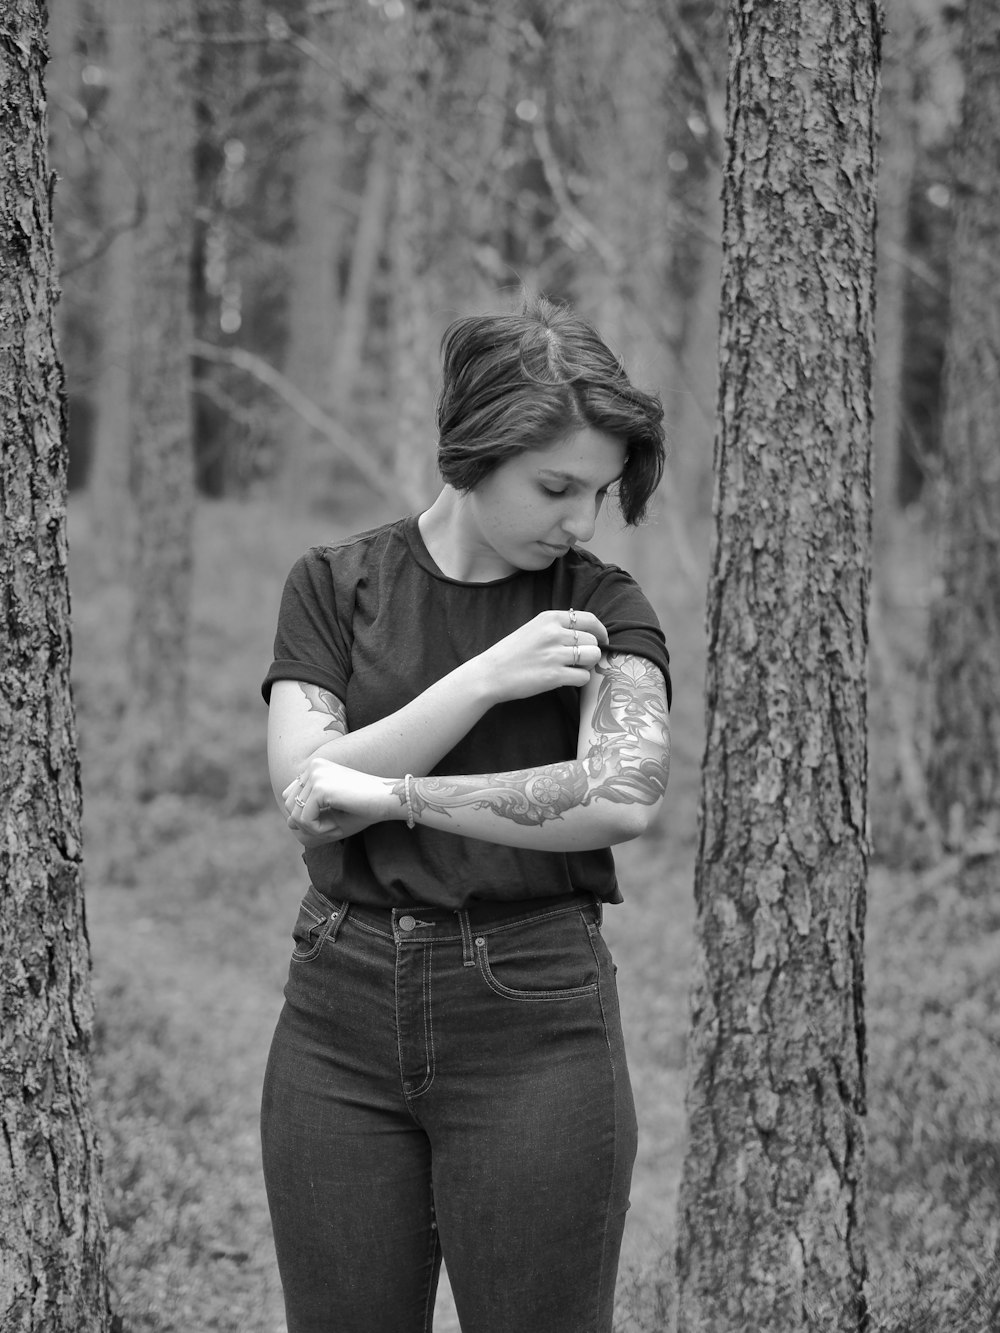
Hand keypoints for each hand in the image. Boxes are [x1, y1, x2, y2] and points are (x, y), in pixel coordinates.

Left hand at [282, 758, 393, 839]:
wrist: (388, 800)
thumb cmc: (364, 808)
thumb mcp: (332, 812)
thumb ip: (308, 816)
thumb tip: (289, 823)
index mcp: (316, 766)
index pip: (291, 795)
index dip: (305, 814)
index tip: (328, 819)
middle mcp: (313, 766)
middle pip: (289, 804)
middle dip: (306, 822)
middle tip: (331, 828)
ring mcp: (316, 775)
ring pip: (294, 814)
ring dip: (312, 828)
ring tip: (334, 828)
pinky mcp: (320, 789)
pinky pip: (304, 820)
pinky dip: (317, 830)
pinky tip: (335, 827)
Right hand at [469, 609, 607, 703]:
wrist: (489, 674)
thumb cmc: (511, 653)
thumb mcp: (533, 629)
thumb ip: (557, 627)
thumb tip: (586, 633)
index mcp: (549, 618)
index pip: (589, 619)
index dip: (600, 631)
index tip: (601, 640)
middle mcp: (554, 633)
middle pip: (593, 640)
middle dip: (590, 652)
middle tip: (579, 661)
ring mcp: (555, 655)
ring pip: (593, 657)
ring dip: (588, 665)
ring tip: (574, 669)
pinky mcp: (554, 676)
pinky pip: (584, 677)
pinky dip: (579, 680)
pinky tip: (566, 680)